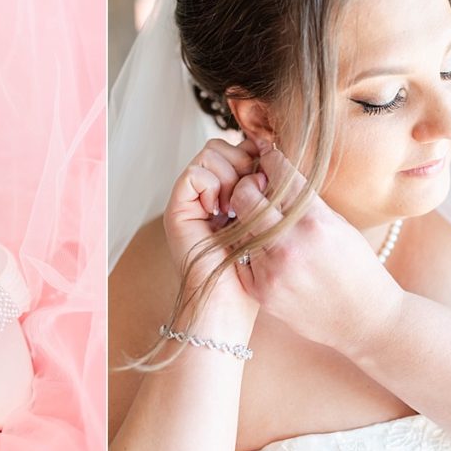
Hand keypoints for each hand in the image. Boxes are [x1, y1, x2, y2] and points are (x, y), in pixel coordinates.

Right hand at [162, 137, 260, 314]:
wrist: (227, 306)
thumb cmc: (254, 274)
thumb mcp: (268, 224)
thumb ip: (266, 193)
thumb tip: (272, 151)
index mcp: (229, 192)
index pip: (241, 148)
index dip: (257, 154)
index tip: (269, 177)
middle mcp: (208, 192)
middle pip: (225, 145)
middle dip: (245, 161)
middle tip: (253, 194)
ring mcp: (191, 200)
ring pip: (210, 153)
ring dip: (229, 174)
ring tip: (235, 207)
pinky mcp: (177, 209)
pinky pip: (194, 174)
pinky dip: (211, 186)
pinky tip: (219, 212)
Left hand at [229, 142, 404, 354]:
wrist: (364, 320)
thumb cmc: (357, 268)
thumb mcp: (339, 225)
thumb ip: (306, 202)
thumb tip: (274, 174)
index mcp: (317, 222)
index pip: (281, 176)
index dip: (270, 160)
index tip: (266, 156)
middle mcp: (292, 245)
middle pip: (246, 197)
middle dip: (247, 185)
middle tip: (254, 187)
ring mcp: (273, 270)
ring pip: (237, 227)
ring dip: (244, 216)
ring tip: (256, 217)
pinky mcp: (261, 291)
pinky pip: (239, 256)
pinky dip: (246, 246)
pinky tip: (259, 245)